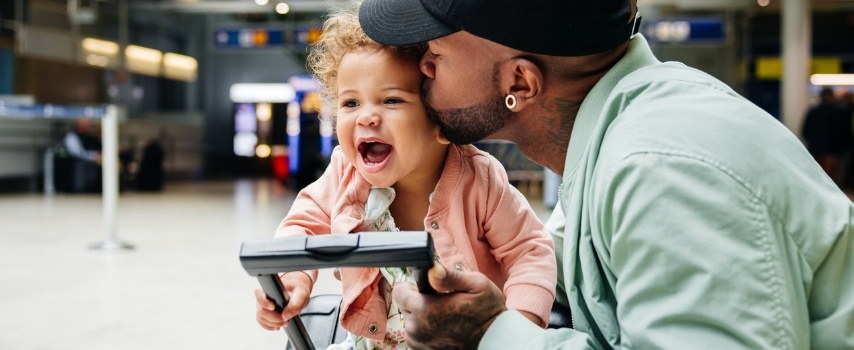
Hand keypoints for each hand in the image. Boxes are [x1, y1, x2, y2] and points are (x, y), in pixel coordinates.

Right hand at [254, 272, 311, 330]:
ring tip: (285, 323)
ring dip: (273, 324)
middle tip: (286, 320)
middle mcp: (263, 296)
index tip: (273, 307)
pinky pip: (262, 322)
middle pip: (261, 310)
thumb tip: (285, 316)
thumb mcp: (302, 295)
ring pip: (261, 318)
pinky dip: (270, 326)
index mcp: (270, 287)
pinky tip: (278, 326)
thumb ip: (295, 304)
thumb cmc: (298, 290)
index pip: (258, 293)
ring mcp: (262, 305)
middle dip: (274, 318)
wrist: (297, 292)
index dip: (264, 302)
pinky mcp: (264, 313)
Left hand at [392, 263, 507, 348]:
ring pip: (410, 322)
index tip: (429, 289)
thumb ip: (450, 276)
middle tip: (443, 303)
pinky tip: (443, 330)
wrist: (495, 341)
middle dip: (419, 302)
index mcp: (425, 308)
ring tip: (446, 318)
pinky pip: (416, 337)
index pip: (400, 291)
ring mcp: (418, 342)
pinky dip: (426, 332)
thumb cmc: (487, 311)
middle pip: (405, 307)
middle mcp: (416, 328)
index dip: (414, 286)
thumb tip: (432, 269)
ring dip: (423, 318)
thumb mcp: (476, 285)